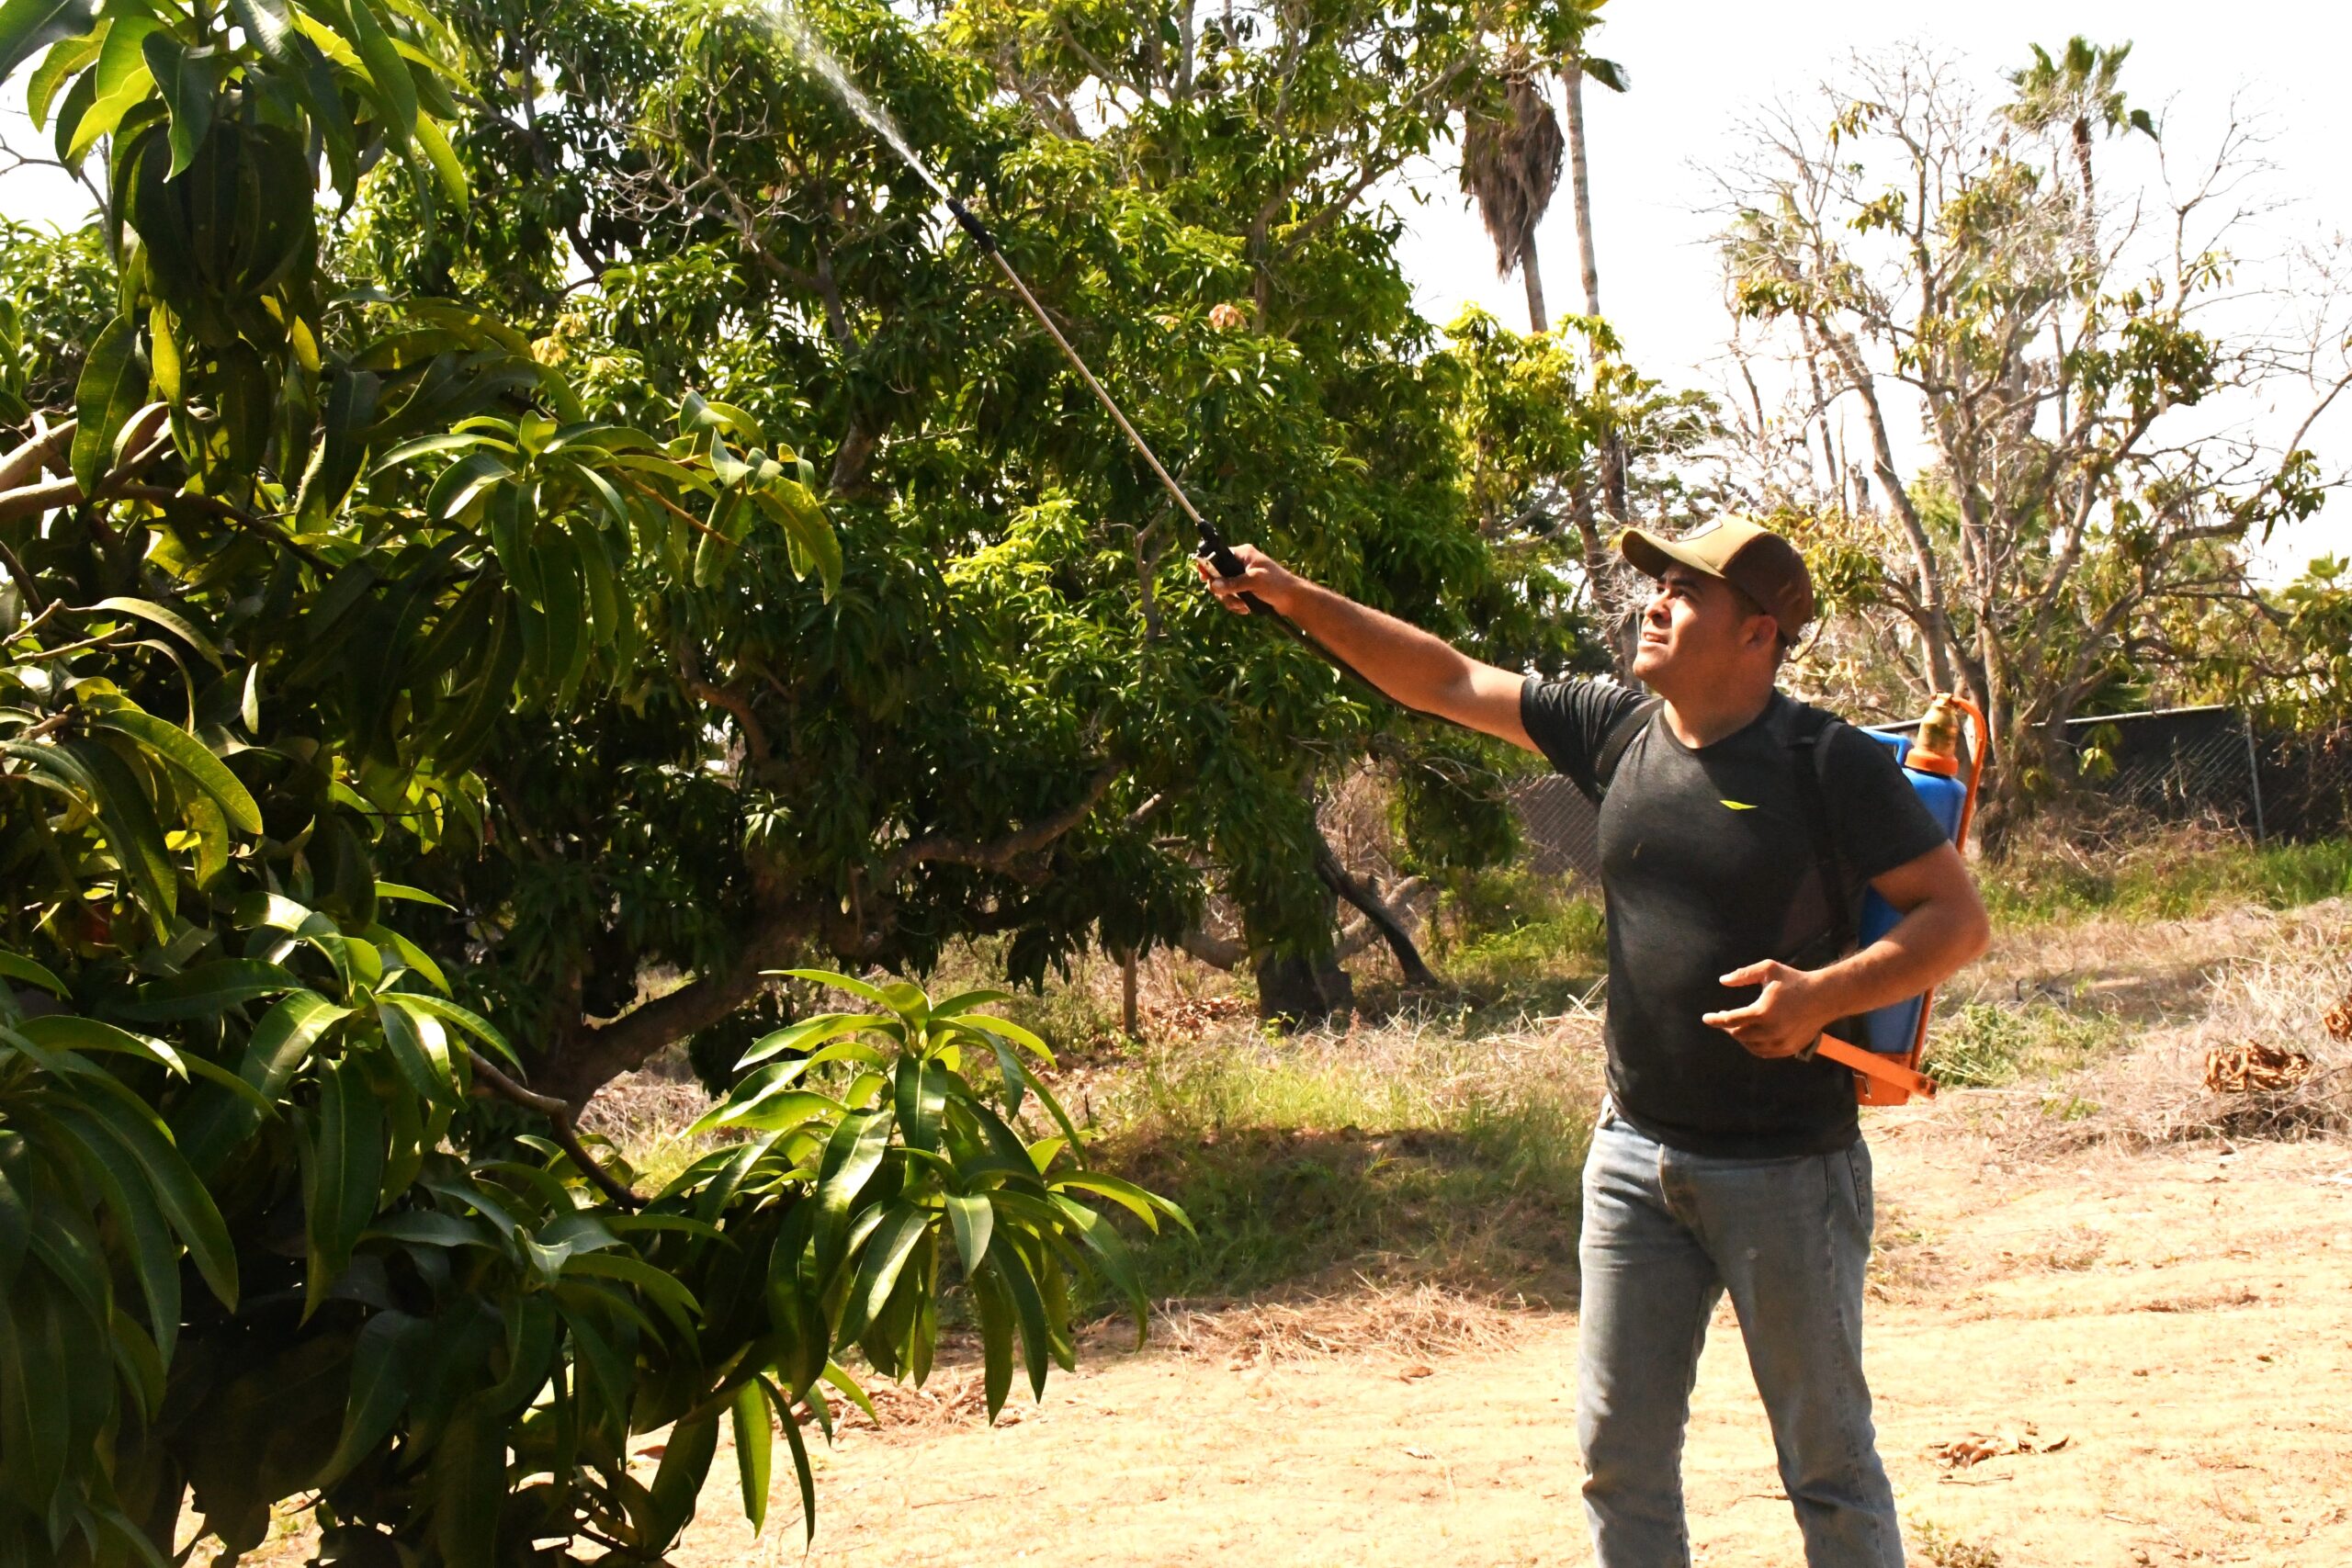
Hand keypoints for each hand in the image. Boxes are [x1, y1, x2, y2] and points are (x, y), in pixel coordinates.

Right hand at [1192, 543, 1301, 615]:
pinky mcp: (1245, 590)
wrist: (1293, 599)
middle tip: (1229, 597)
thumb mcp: (1254, 581)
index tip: (1203, 577)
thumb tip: (1214, 585)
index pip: (1219, 556)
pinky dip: (1237, 605)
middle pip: (1218, 576)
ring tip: (1243, 605)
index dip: (1209, 566)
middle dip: (1222, 591)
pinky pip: (1231, 598)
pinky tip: (1246, 608)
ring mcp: (1242, 578)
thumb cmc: (1277, 584)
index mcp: (1243, 554)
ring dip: (1231, 600)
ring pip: (1224, 590)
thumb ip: (1233, 583)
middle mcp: (1240, 564)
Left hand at [1702, 960, 1836, 1058]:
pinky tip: (1752, 1037)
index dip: (1715, 1019)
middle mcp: (1770, 1030)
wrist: (1824, 996)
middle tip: (1725, 1019)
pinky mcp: (1789, 1049)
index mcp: (1762, 1011)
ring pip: (1750, 1046)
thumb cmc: (1794, 980)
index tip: (1706, 1018)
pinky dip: (1754, 1046)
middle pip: (1738, 1034)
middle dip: (1728, 1027)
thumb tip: (1723, 980)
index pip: (1730, 1019)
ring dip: (1740, 1037)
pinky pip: (1764, 1052)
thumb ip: (1743, 975)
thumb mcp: (1768, 970)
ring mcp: (1780, 1042)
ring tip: (1737, 1027)